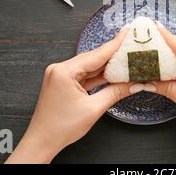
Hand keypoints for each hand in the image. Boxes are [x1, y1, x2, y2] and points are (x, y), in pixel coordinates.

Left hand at [6, 27, 136, 163]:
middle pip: (93, 58)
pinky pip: (83, 75)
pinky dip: (97, 75)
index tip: (126, 33)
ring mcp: (60, 75)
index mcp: (64, 72)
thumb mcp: (93, 109)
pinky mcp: (62, 82)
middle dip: (113, 55)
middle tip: (130, 47)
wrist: (42, 141)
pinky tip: (111, 74)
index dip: (114, 44)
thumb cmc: (60, 128)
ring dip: (106, 66)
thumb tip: (133, 84)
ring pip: (89, 66)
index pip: (96, 54)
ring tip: (125, 60)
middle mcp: (59, 69)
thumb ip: (115, 92)